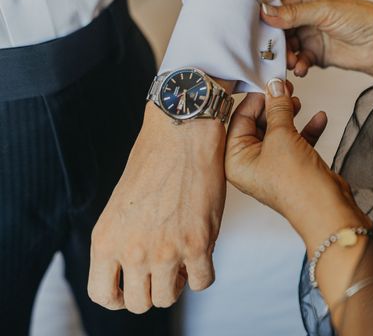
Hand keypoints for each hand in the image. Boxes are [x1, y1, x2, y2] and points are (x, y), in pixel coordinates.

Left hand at [88, 102, 226, 312]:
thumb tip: (138, 269)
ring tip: (183, 259)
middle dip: (152, 289)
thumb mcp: (121, 206)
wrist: (181, 135)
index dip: (119, 298)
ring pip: (168, 298)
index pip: (102, 295)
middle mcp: (131, 250)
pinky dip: (203, 273)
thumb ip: (123, 240)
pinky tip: (203, 253)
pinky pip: (202, 282)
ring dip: (177, 283)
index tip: (132, 287)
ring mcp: (165, 251)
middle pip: (138, 303)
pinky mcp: (197, 243)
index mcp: (106, 240)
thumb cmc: (153, 162)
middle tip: (164, 268)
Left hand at [225, 78, 369, 249]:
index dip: (255, 98)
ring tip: (299, 100)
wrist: (326, 209)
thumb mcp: (282, 136)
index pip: (239, 119)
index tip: (269, 81)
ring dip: (290, 114)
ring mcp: (272, 166)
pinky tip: (319, 117)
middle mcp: (250, 164)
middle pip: (258, 123)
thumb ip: (278, 108)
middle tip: (286, 87)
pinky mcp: (293, 167)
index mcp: (235, 160)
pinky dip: (306, 129)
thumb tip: (275, 86)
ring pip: (278, 131)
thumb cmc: (296, 183)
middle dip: (274, 105)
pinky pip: (296, 141)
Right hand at [261, 0, 372, 80]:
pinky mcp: (322, 56)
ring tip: (292, 63)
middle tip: (272, 54)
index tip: (256, 32)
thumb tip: (265, 12)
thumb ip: (294, 14)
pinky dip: (300, 66)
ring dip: (288, 57)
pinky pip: (303, 61)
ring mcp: (316, 37)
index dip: (268, 20)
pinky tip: (303, 70)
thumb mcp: (326, 12)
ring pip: (291, 48)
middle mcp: (310, 17)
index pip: (280, 7)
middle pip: (282, 30)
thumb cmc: (365, 20)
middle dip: (276, 43)